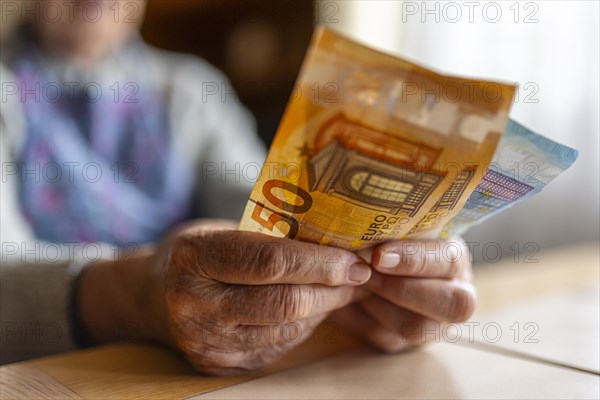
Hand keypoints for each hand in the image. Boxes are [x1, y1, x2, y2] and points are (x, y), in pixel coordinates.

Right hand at [77, 220, 370, 374]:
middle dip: (332, 290)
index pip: (269, 262)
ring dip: (324, 309)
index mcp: (194, 258)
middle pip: (283, 303)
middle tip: (360, 276)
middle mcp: (194, 304)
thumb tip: (335, 243)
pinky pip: (277, 347)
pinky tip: (314, 309)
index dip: (319, 263)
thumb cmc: (196, 253)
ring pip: (286, 329)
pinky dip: (304, 326)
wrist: (151, 297)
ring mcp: (205, 341)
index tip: (354, 259)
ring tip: (343, 289)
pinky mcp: (217, 365)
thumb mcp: (220, 230)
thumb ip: (268, 238)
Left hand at [331, 237, 475, 351]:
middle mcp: (455, 294)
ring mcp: (432, 323)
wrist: (360, 259)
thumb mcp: (392, 226)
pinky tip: (344, 300)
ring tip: (352, 284)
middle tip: (366, 275)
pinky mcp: (403, 341)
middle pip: (451, 305)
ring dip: (378, 306)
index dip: (416, 260)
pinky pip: (386, 339)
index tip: (379, 255)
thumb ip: (392, 226)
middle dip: (403, 289)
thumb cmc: (380, 234)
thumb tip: (369, 222)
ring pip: (416, 328)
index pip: (450, 262)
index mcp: (455, 258)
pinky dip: (360, 320)